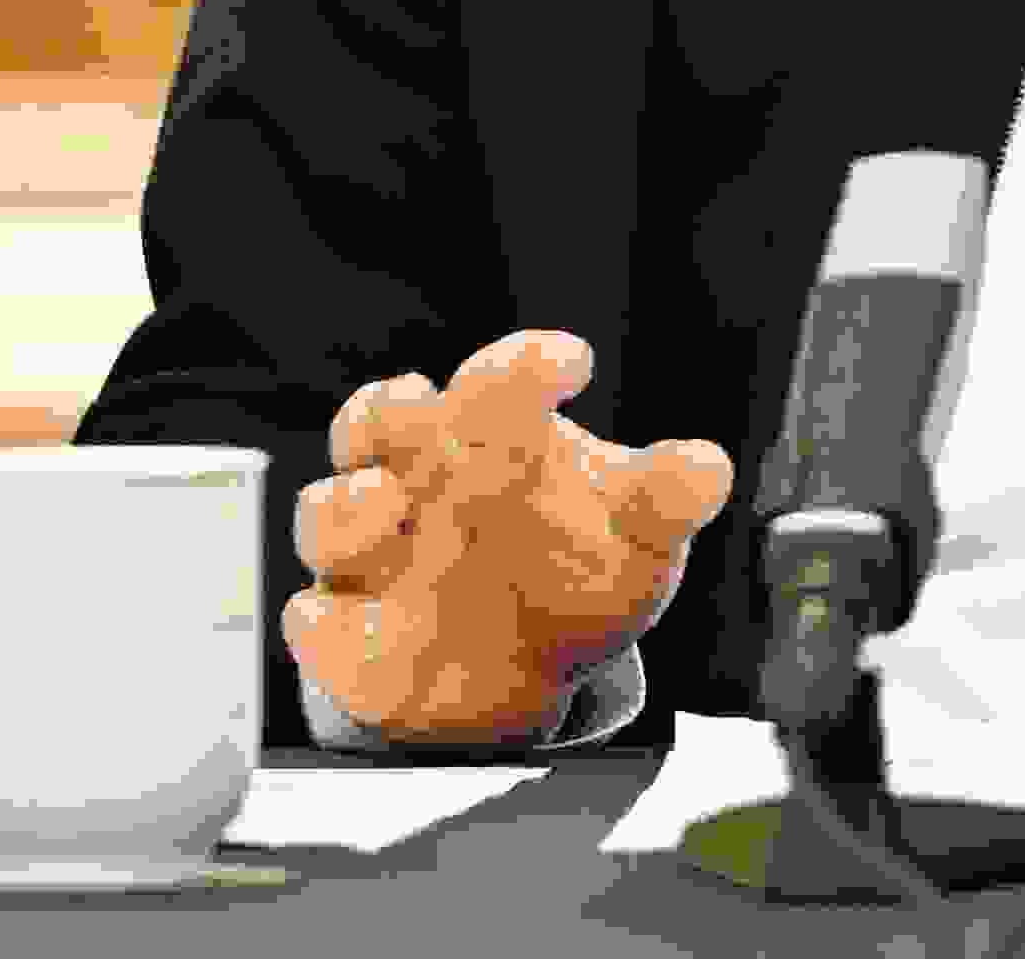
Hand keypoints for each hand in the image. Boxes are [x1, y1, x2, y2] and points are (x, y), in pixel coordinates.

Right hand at [283, 329, 736, 746]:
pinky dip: (323, 622)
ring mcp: (372, 554)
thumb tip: (709, 467)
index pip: (498, 382)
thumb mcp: (638, 534)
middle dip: (393, 411)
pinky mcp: (344, 633)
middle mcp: (419, 477)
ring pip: (327, 512)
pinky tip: (336, 628)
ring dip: (345, 509)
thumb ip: (666, 496)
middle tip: (427, 408)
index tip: (573, 360)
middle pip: (382, 419)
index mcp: (495, 435)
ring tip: (386, 511)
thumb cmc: (580, 568)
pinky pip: (315, 622)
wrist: (528, 665)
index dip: (525, 365)